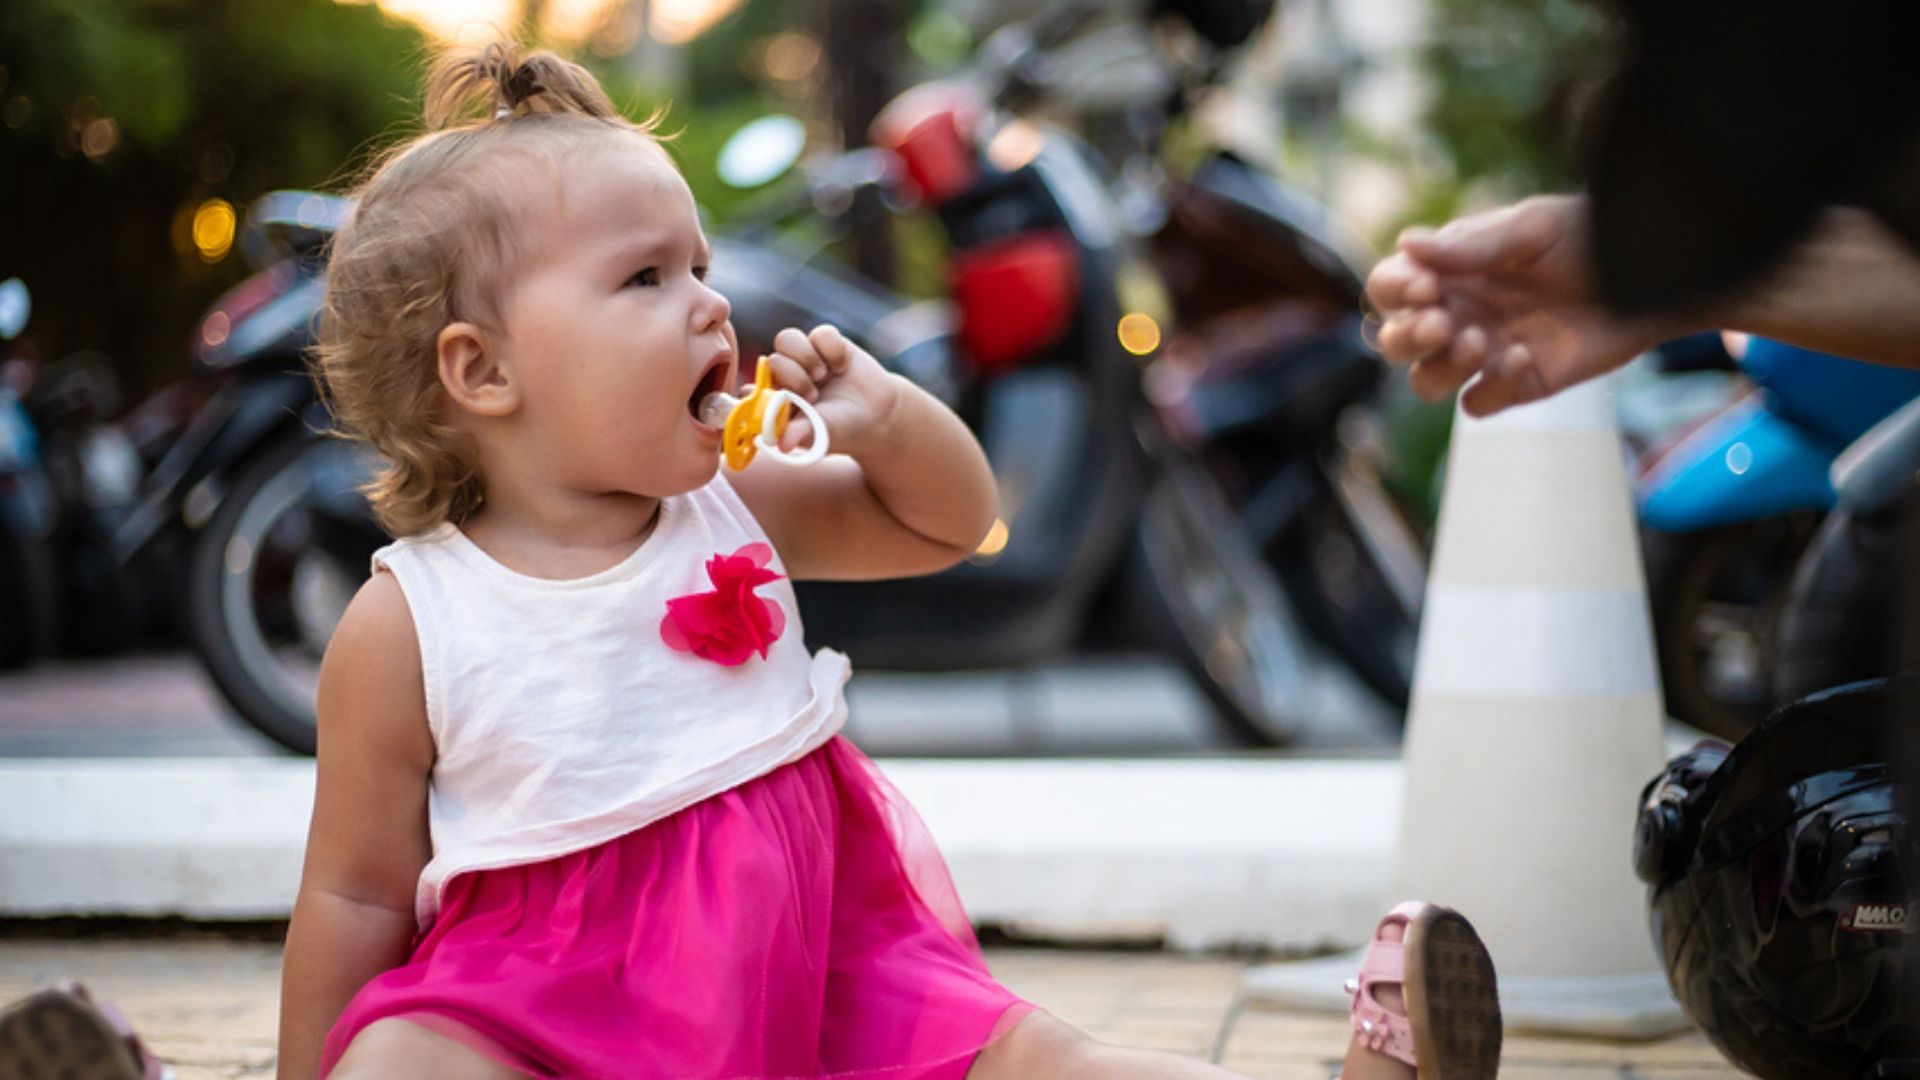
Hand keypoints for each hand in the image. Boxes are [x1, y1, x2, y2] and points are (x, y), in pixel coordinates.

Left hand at [758, 324, 901, 458]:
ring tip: (823, 375)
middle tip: (812, 395)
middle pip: (772, 360)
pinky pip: (820, 333)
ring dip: (805, 357)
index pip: (752, 388)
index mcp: (777, 400)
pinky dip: (832, 349)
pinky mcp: (827, 343)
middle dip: (792, 376)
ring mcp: (806, 357)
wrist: (879, 415)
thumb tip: (781, 445)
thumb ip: (798, 433)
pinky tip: (842, 367)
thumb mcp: (820, 433)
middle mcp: (786, 376)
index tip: (779, 399)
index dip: (759, 390)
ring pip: (787, 338)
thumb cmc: (843, 429)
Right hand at [1366, 194, 1687, 415]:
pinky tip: (1523, 357)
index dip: (1393, 291)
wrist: (1653, 276)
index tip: (1423, 286)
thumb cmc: (1590, 237)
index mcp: (1449, 272)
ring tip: (1482, 342)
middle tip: (1444, 323)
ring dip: (1441, 368)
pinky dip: (1489, 388)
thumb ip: (1469, 244)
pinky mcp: (1515, 385)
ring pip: (1425, 381)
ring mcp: (1483, 354)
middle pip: (1395, 342)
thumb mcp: (1531, 228)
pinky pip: (1476, 404)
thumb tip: (1406, 244)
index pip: (1389, 287)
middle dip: (1408, 336)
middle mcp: (1457, 314)